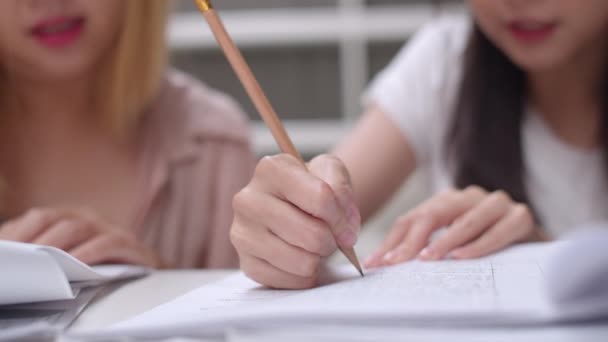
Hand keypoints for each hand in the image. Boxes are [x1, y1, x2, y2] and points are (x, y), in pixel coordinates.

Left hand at [0, 207, 162, 267]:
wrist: (146, 273)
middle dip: (28, 240)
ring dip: (53, 246)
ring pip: (76, 227)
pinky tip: (75, 265)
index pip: (36, 218)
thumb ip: (48, 254)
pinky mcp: (128, 243)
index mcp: (69, 217)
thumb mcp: (71, 258)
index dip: (16, 233)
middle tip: (14, 262)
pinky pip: (107, 243)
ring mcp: (108, 228)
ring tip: (38, 264)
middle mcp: (87, 217)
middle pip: (51, 218)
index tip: (2, 253)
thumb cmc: (103, 266)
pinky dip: (89, 253)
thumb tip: (17, 260)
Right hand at [231, 154, 360, 288]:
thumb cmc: (311, 189)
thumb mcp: (330, 172)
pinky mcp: (245, 263)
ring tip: (312, 246)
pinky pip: (290, 282)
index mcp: (270, 169)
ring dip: (318, 259)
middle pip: (312, 234)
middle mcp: (248, 199)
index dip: (342, 217)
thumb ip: (342, 189)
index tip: (346, 224)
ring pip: (302, 262)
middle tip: (329, 237)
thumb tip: (345, 228)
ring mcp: (242, 233)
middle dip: (331, 241)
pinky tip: (300, 259)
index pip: (321, 198)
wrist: (291, 208)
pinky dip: (304, 276)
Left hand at [365, 186, 540, 267]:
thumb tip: (388, 263)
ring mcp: (496, 203)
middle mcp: (469, 196)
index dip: (392, 241)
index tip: (375, 263)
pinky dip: (479, 245)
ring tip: (426, 259)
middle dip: (411, 240)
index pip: (413, 218)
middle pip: (433, 215)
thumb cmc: (486, 243)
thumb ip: (426, 246)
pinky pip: (498, 230)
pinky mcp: (521, 216)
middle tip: (395, 262)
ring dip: (444, 241)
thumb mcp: (453, 242)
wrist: (536, 244)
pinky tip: (462, 257)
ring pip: (465, 219)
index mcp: (447, 200)